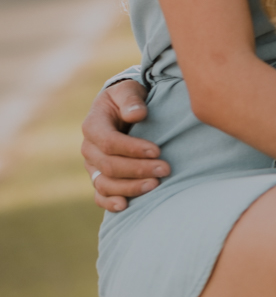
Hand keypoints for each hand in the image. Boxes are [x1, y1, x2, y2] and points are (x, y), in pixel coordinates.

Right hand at [80, 79, 169, 211]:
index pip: (109, 142)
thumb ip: (131, 100)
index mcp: (93, 125)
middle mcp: (89, 148)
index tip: (157, 151)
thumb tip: (137, 114)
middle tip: (165, 169)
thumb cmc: (128, 98)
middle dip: (138, 169)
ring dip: (130, 187)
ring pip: (105, 183)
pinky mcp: (99, 177)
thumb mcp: (128, 90)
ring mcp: (93, 165)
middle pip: (109, 165)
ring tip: (156, 186)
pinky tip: (125, 206)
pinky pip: (100, 194)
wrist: (122, 108)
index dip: (132, 148)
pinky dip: (109, 203)